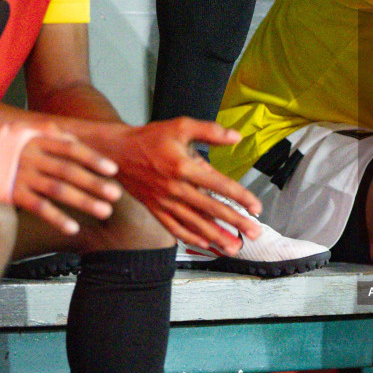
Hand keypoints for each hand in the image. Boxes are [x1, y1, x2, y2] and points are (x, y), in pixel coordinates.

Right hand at [11, 130, 122, 235]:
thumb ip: (45, 131)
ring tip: (103, 211)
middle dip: (95, 183)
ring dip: (84, 201)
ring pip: (58, 190)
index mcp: (35, 140)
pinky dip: (57, 218)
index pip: (71, 148)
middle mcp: (30, 157)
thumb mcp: (17, 131)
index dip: (93, 159)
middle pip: (69, 170)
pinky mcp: (11, 194)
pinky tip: (73, 227)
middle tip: (116, 194)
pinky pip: (39, 208)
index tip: (113, 170)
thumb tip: (71, 137)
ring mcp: (21, 176)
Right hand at [91, 118, 263, 253]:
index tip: (256, 208)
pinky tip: (206, 244)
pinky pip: (175, 228)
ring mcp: (164, 202)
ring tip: (235, 247)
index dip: (240, 197)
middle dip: (235, 222)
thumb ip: (210, 131)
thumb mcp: (180, 126)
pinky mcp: (156, 209)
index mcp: (183, 167)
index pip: (219, 185)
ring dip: (217, 237)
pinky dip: (191, 237)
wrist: (116, 152)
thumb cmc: (150, 138)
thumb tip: (236, 136)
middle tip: (254, 233)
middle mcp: (175, 188)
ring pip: (194, 223)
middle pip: (211, 209)